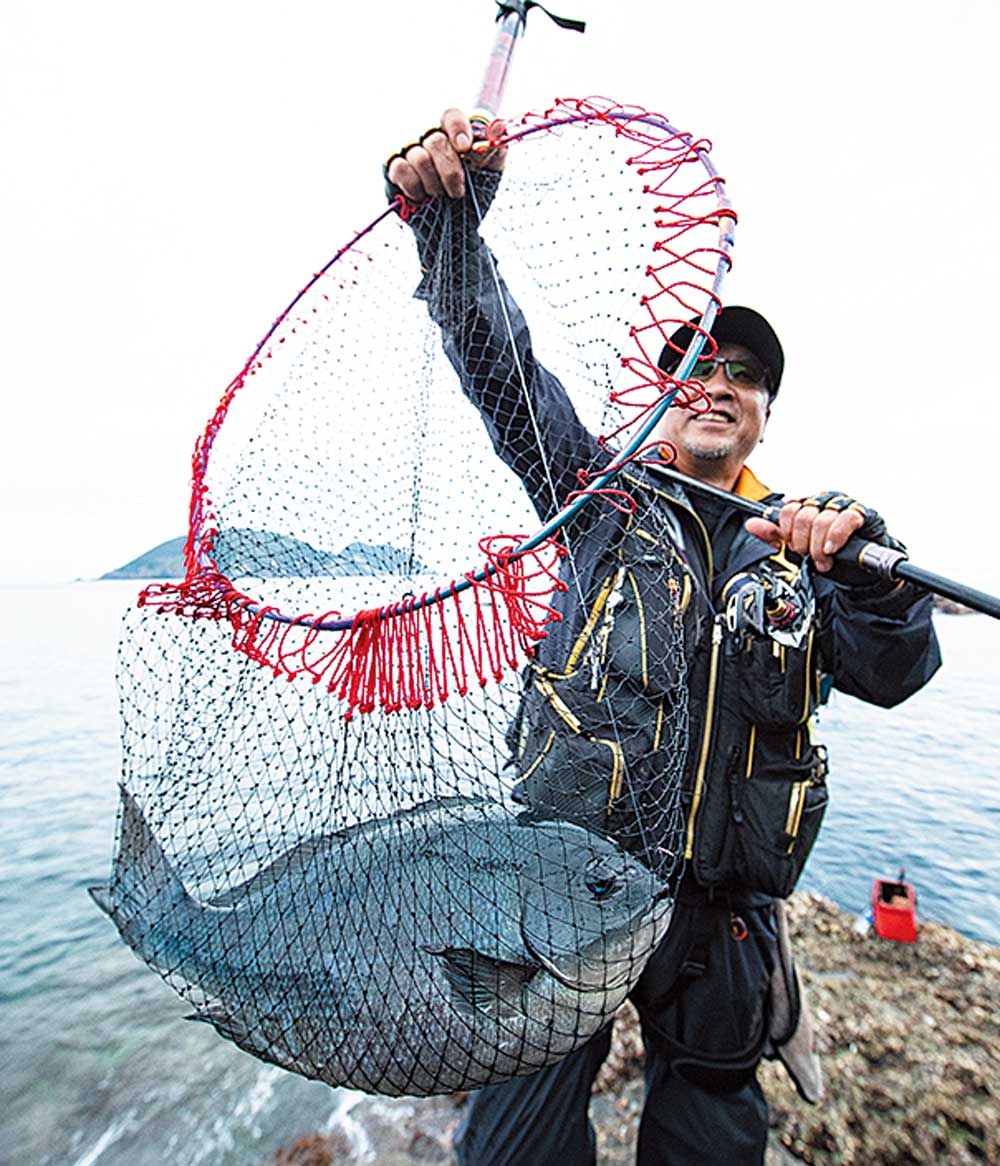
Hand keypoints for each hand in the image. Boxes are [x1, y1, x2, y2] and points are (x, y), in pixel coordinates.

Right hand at [385, 108, 506, 203]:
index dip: (457, 128)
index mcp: (454, 132)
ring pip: (419, 157)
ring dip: (434, 184)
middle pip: (436, 140)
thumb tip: (498, 128)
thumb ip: (496, 149)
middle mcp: (430, 136)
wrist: (456, 227)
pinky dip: (415, 187)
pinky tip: (422, 197)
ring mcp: (410, 150)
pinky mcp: (394, 166)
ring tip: (440, 196)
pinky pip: (402, 169)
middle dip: (449, 171)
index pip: (451, 116)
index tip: (465, 148)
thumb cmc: (474, 194)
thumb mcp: (492, 173)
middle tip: (458, 192)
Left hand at [745, 492, 867, 572]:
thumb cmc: (828, 554)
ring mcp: (843, 505)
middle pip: (803, 516)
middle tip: (809, 556)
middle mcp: (824, 500)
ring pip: (821, 521)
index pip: (787, 510)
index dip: (788, 533)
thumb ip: (774, 535)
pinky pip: (845, 520)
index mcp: (807, 504)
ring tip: (823, 560)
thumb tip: (751, 524)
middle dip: (803, 543)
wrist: (855, 569)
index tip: (793, 547)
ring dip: (819, 548)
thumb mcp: (797, 545)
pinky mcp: (861, 514)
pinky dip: (835, 538)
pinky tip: (832, 550)